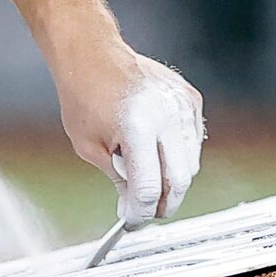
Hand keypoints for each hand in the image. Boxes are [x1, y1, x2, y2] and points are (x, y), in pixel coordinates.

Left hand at [58, 47, 203, 226]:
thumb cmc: (83, 96)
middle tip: (145, 212)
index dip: (142, 212)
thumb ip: (117, 179)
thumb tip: (134, 208)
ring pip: (190, 164)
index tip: (133, 223)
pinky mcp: (191, 99)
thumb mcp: (89, 146)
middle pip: (179, 180)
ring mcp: (183, 106)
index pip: (149, 187)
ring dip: (171, 180)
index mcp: (137, 127)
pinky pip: (192, 141)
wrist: (92, 54)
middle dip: (163, 203)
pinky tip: (156, 150)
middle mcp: (167, 115)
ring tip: (145, 180)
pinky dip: (178, 155)